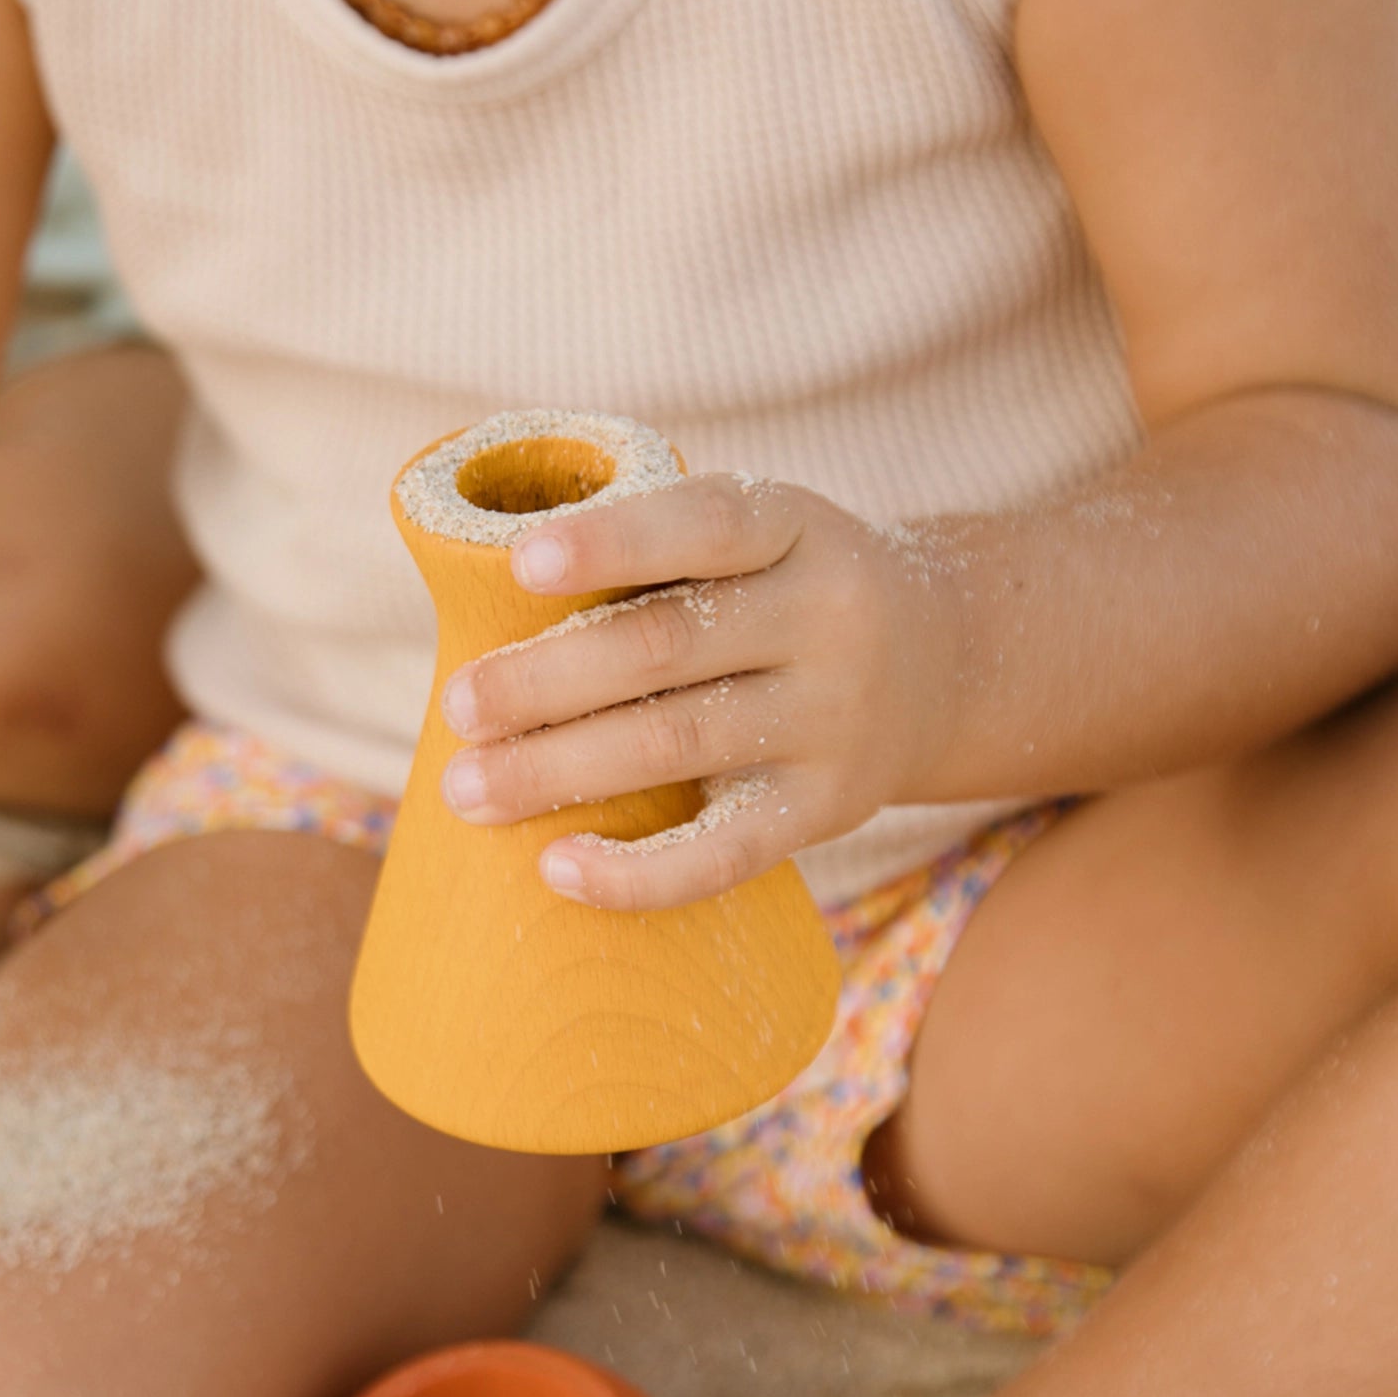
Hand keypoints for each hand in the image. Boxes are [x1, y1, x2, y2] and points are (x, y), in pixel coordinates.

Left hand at [437, 475, 950, 910]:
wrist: (941, 664)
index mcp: (794, 526)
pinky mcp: (828, 808)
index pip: (704, 525)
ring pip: (680, 744)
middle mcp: (826, 617)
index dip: (613, 544)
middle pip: (667, 649)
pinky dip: (639, 871)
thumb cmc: (781, 592)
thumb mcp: (756, 539)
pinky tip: (558, 869)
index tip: (520, 566)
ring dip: (559, 771)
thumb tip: (482, 607)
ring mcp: (833, 718)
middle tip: (456, 708)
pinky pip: (727, 852)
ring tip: (468, 790)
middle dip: (546, 681)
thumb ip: (657, 555)